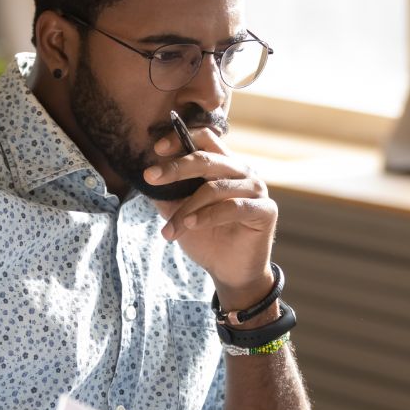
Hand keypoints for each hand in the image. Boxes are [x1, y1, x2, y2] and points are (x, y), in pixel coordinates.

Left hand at [144, 127, 276, 307]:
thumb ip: (167, 194)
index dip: (181, 138)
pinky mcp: (265, 210)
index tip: (157, 149)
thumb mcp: (179, 212)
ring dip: (186, 208)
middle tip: (150, 177)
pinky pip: (232, 207)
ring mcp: (256, 189)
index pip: (205, 139)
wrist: (229, 271)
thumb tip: (145, 178)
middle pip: (207, 159)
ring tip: (170, 228)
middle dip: (176, 168)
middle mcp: (242, 171)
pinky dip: (207, 216)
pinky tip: (190, 224)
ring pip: (215, 187)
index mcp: (224, 165)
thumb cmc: (206, 237)